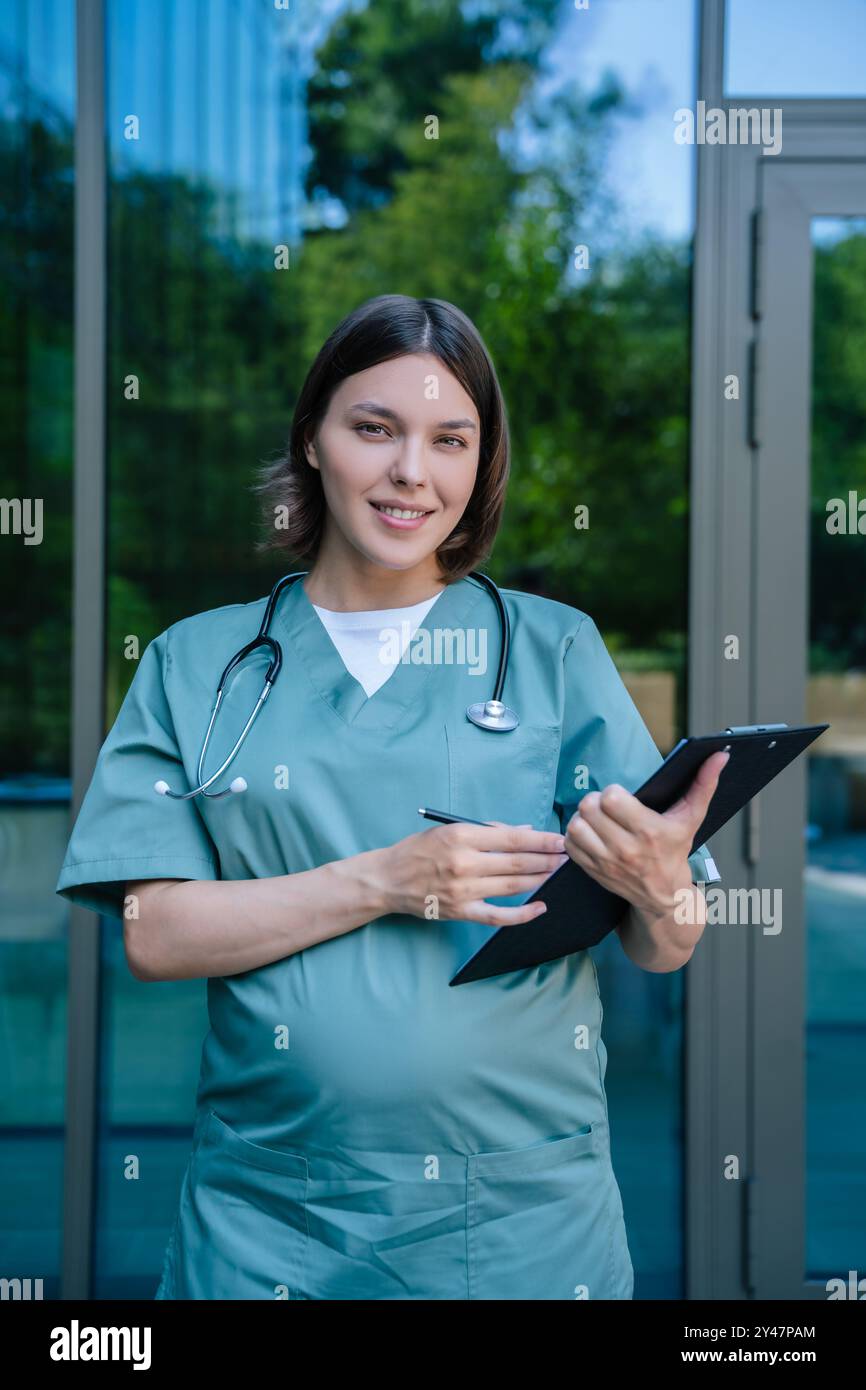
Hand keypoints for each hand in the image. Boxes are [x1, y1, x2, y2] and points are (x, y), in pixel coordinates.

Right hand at [383, 821, 568, 926]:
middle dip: (547, 859)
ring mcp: (464, 890)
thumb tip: (524, 832)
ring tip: (558, 873)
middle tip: (568, 856)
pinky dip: (522, 914)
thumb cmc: (418, 851)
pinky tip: (540, 907)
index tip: (560, 839)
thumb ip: (487, 830)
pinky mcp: (461, 912)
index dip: (540, 840)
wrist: (387, 879)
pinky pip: (498, 916)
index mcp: (461, 836)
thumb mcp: (448, 830)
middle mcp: (464, 863)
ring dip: (540, 879)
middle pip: (517, 862)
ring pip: (513, 885)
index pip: (511, 838)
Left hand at [563, 751, 729, 919]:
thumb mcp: (691, 818)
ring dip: (582, 818)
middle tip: (606, 806)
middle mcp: (625, 849)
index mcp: (649, 832)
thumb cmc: (676, 851)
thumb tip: (719, 755)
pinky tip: (590, 833)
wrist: (665, 896)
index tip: (621, 797)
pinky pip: (569, 844)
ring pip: (576, 826)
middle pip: (589, 808)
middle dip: (596, 801)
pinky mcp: (592, 871)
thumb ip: (704, 784)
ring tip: (597, 819)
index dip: (613, 792)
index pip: (612, 798)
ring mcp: (606, 862)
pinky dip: (576, 835)